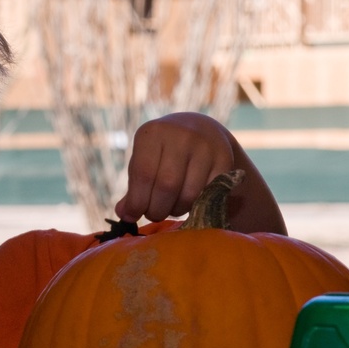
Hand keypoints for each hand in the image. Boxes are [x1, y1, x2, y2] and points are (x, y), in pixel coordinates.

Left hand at [114, 112, 286, 234]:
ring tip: (170, 207)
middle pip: (167, 186)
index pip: (143, 174)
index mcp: (153, 133)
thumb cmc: (163, 152)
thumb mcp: (144, 161)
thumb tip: (123, 214)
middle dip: (156, 209)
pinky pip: (208, 195)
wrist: (200, 131)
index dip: (137, 202)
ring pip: (189, 194)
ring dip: (176, 210)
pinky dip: (196, 206)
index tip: (132, 216)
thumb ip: (134, 188)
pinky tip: (188, 201)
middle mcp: (181, 135)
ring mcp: (205, 147)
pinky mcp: (224, 159)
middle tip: (153, 213)